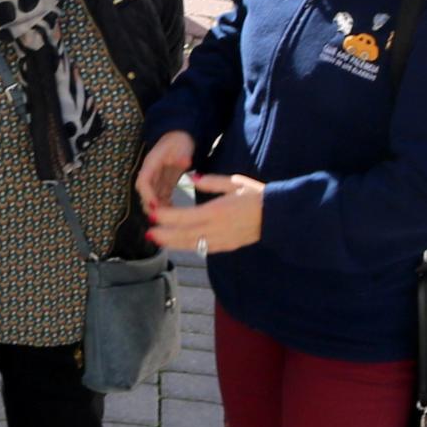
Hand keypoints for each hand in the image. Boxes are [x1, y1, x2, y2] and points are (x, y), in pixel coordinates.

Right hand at [133, 131, 199, 217]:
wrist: (180, 138)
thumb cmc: (179, 141)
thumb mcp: (181, 146)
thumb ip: (182, 155)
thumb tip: (185, 161)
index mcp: (151, 163)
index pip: (143, 181)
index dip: (147, 195)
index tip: (155, 205)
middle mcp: (150, 174)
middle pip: (144, 194)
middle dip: (152, 207)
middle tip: (164, 219)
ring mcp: (155, 180)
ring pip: (152, 199)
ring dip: (159, 209)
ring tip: (171, 219)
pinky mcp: (163, 184)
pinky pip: (161, 199)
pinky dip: (166, 207)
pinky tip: (176, 214)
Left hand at [145, 174, 264, 253]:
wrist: (278, 216)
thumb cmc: (257, 196)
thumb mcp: (235, 183)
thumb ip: (211, 182)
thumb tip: (191, 178)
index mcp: (218, 211)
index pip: (186, 216)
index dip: (168, 217)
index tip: (153, 214)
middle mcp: (217, 228)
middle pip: (185, 234)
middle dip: (165, 235)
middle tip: (148, 232)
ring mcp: (222, 240)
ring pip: (192, 245)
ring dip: (173, 243)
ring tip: (158, 240)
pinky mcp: (227, 246)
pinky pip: (203, 248)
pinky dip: (188, 246)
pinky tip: (178, 244)